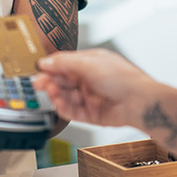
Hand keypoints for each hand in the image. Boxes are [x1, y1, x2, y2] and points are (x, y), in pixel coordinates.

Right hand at [33, 48, 155, 128]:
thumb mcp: (89, 63)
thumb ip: (65, 63)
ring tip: (50, 93)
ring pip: (66, 96)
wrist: (139, 101)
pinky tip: (58, 104)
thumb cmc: (123, 78)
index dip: (51, 66)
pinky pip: (72, 111)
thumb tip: (46, 62)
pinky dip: (63, 108)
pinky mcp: (91, 114)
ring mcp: (90, 97)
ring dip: (56, 95)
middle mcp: (90, 79)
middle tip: (37, 83)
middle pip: (63, 80)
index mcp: (91, 62)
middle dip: (50, 81)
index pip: (65, 63)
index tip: (38, 69)